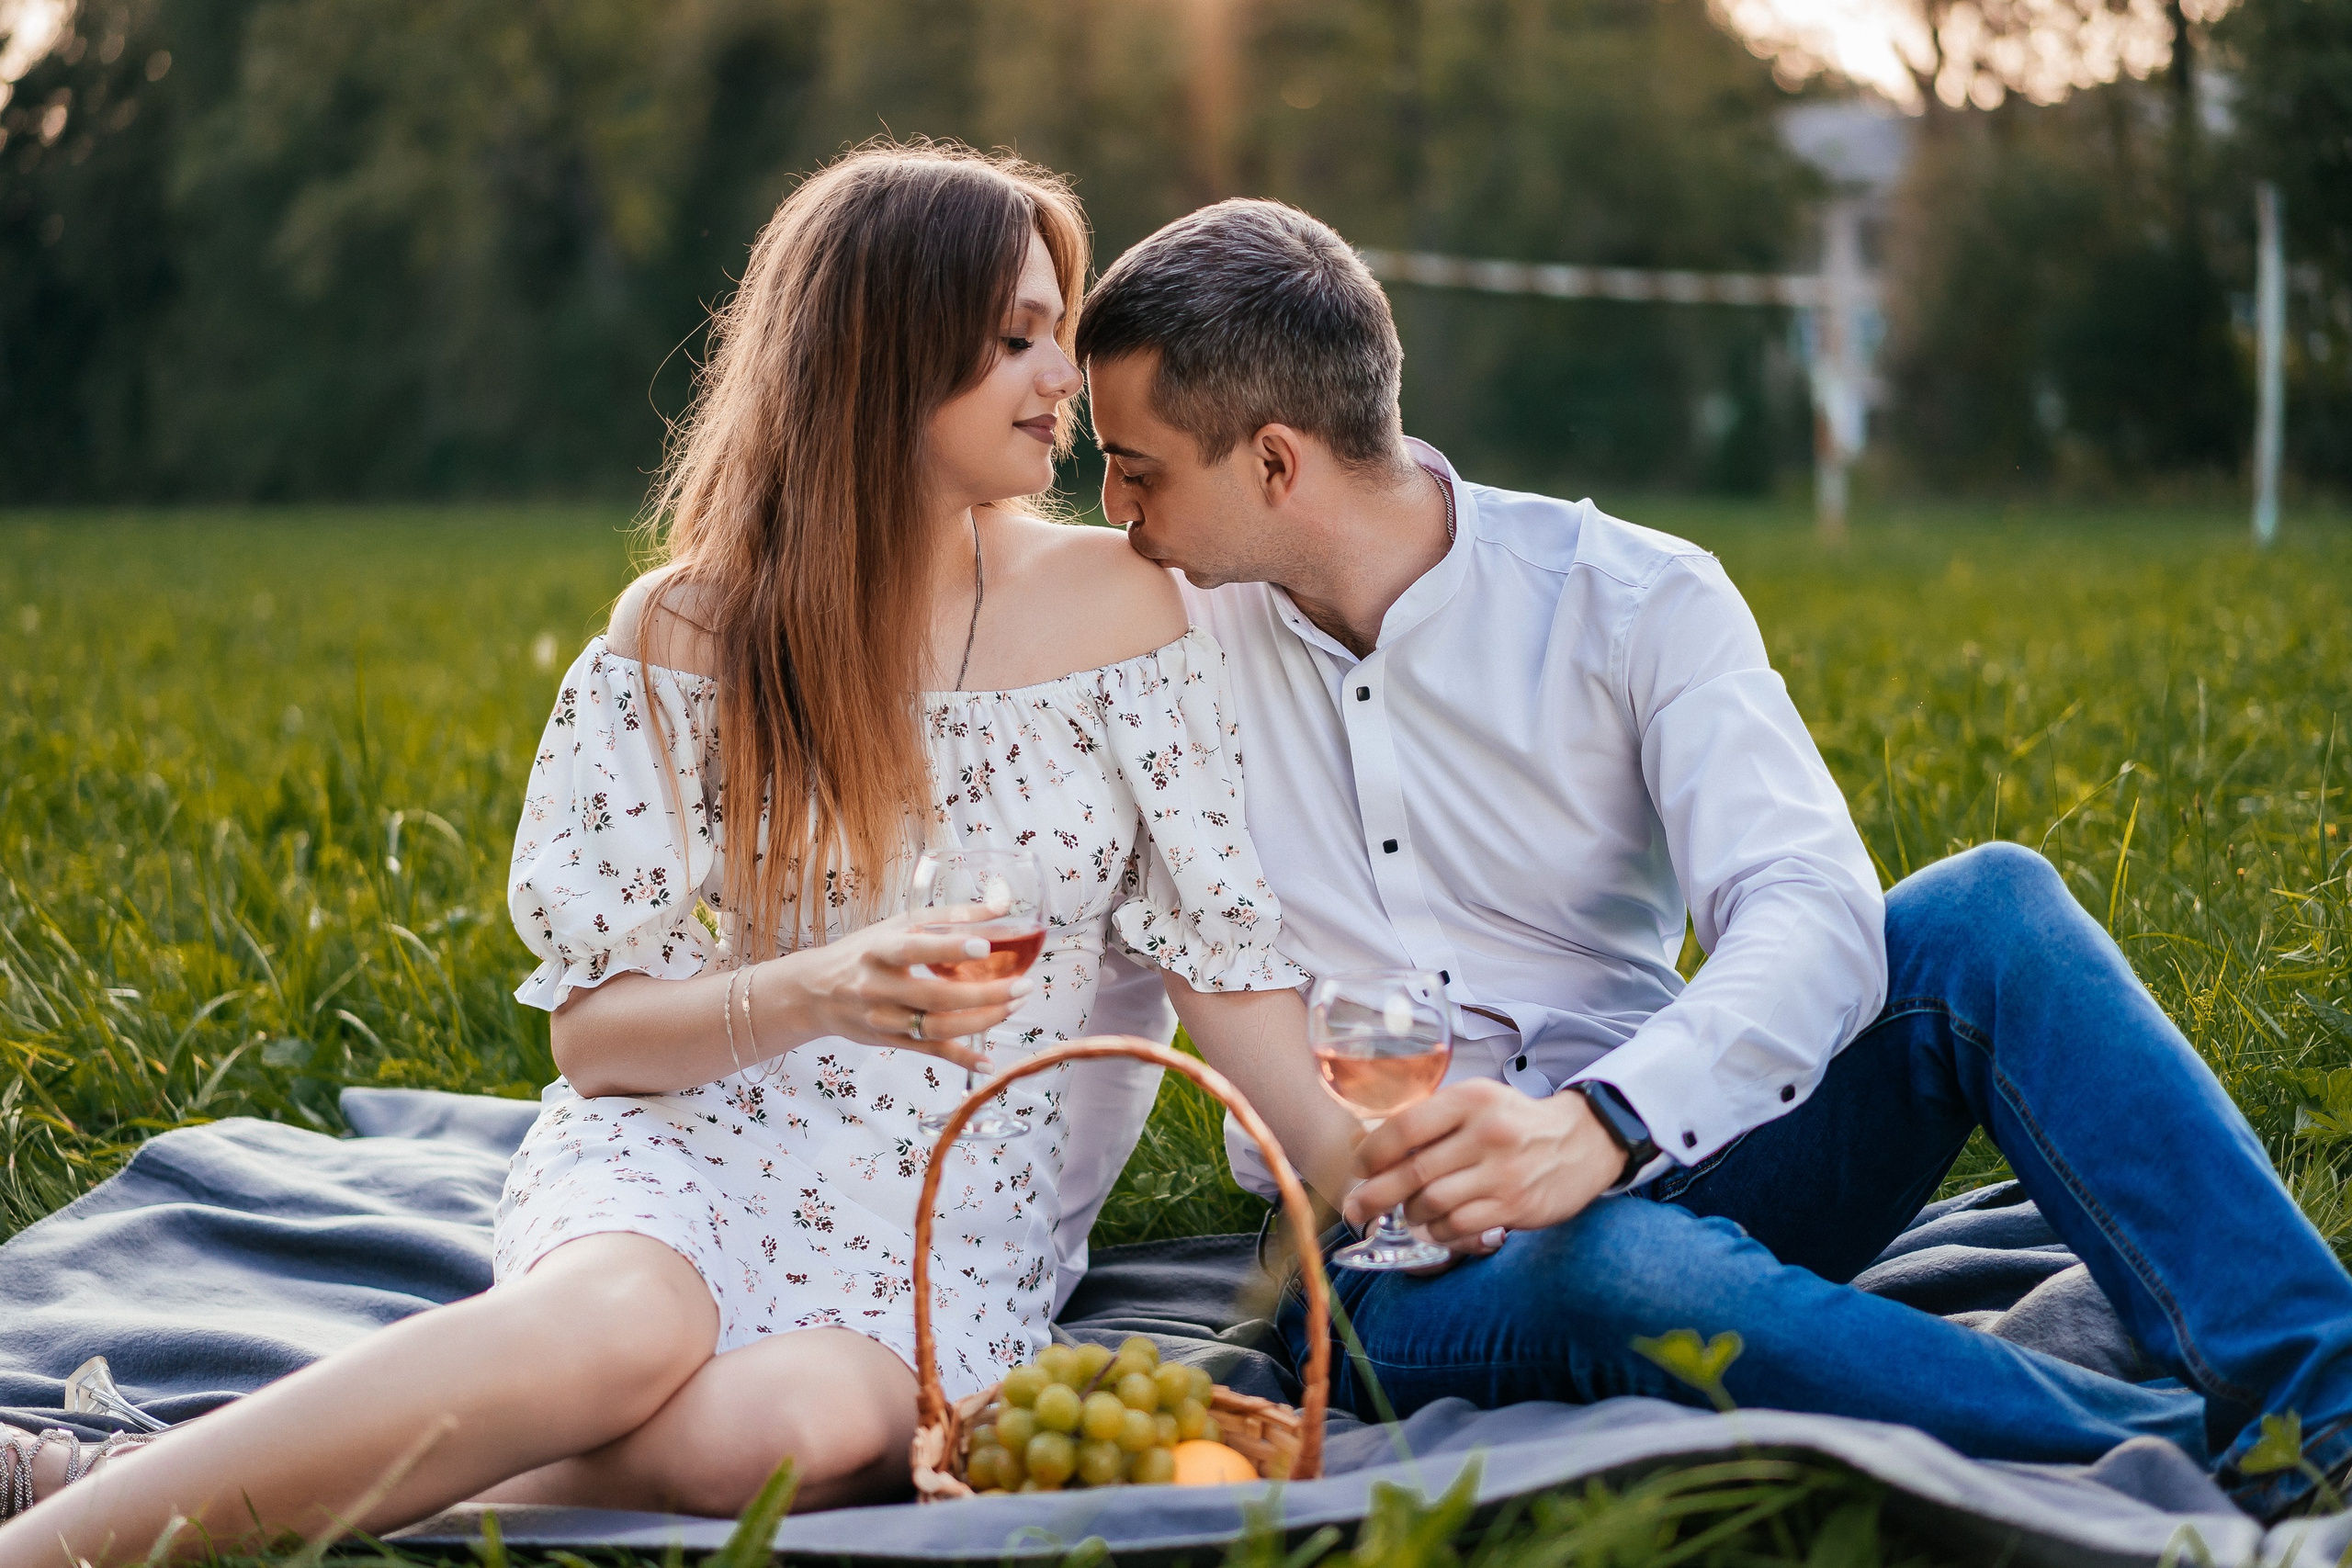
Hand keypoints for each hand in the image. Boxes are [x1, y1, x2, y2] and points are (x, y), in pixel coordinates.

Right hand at [767, 908, 1029, 1069]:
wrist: (815, 991)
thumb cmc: (865, 951)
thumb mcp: (900, 925)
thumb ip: (951, 916)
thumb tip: (1003, 903)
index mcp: (880, 950)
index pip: (915, 950)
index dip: (950, 949)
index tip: (984, 947)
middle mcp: (879, 987)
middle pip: (936, 997)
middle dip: (985, 994)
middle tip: (1023, 986)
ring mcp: (883, 1018)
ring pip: (937, 1028)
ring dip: (982, 1021)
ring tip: (1013, 1007)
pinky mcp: (889, 1041)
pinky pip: (930, 1052)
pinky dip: (961, 1058)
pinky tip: (988, 1060)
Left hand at [1343, 1079, 1624, 1243]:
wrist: (1581, 1143)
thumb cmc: (1512, 1122)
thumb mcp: (1474, 1102)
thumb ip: (1427, 1119)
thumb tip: (1361, 1140)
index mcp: (1470, 1099)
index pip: (1405, 1127)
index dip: (1371, 1152)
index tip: (1357, 1166)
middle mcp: (1486, 1133)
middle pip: (1413, 1172)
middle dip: (1374, 1195)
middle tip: (1356, 1208)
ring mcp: (1502, 1173)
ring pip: (1432, 1203)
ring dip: (1409, 1213)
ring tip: (1407, 1212)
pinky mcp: (1514, 1206)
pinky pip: (1457, 1226)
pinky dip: (1437, 1230)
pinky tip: (1434, 1225)